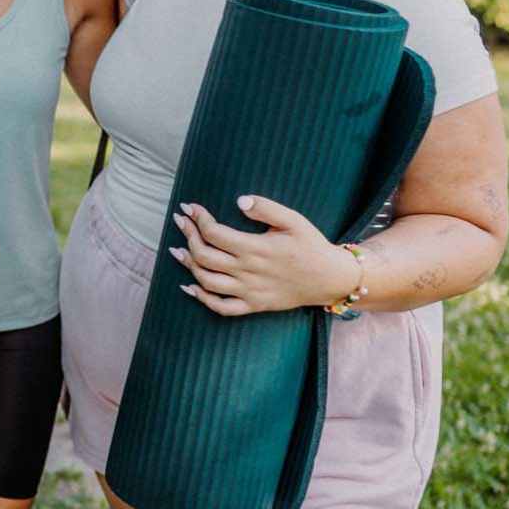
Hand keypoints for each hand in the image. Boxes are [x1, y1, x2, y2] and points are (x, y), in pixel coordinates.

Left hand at [167, 195, 361, 315]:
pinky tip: (190, 286)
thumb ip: (266, 208)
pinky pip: (222, 308)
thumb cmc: (311, 245)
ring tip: (178, 249)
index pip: (214, 233)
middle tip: (180, 221)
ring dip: (188, 265)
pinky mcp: (254, 305)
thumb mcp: (294, 220)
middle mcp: (248, 271)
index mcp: (256, 248)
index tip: (190, 207)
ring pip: (207, 282)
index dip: (197, 219)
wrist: (330, 279)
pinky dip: (202, 298)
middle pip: (204, 256)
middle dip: (187, 236)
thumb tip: (239, 200)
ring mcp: (249, 291)